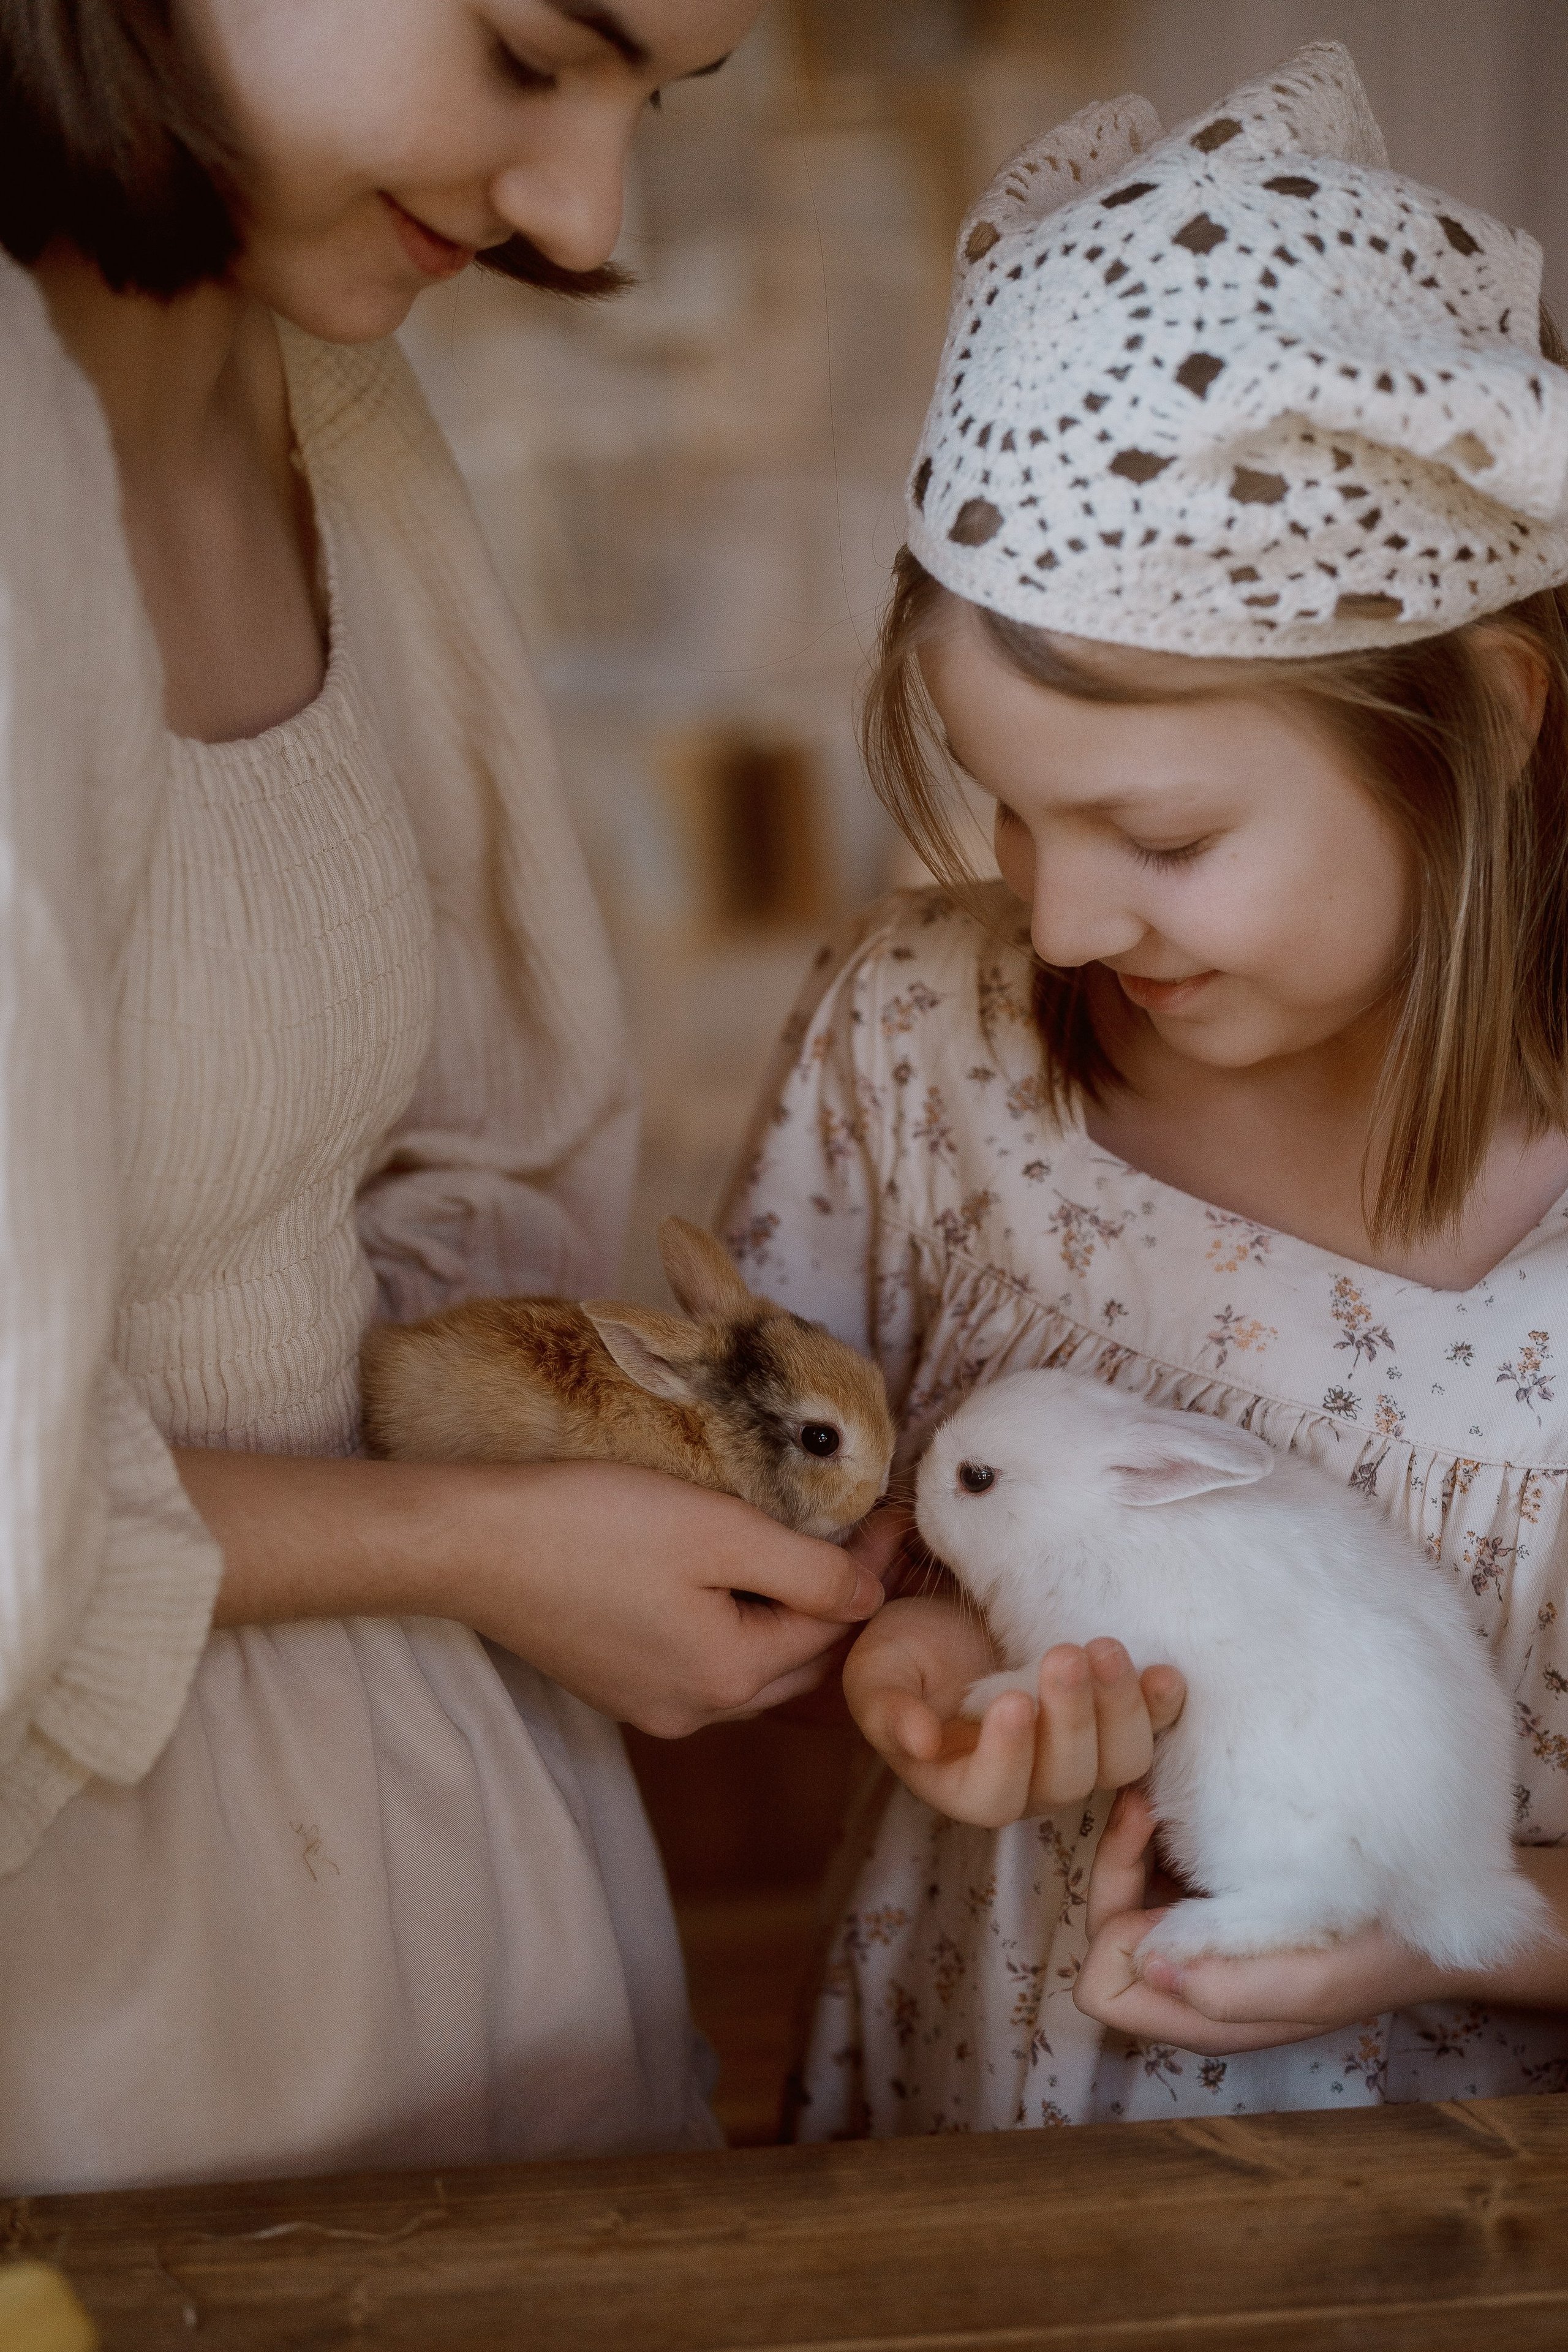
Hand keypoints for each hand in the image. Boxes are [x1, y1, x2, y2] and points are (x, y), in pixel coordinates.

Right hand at [185, 1450, 882, 1739]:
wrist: (473, 1545)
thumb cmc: (593, 1524)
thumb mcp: (716, 1530)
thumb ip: (805, 1568)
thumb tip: (871, 1598)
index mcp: (731, 1673)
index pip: (834, 1626)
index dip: (872, 1570)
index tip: (894, 1517)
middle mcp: (697, 1709)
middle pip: (800, 1663)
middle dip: (840, 1609)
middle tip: (869, 1543)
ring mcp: (652, 1704)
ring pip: (753, 1669)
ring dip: (789, 1624)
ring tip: (817, 1564)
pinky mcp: (617, 1685)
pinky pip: (704, 1664)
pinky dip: (737, 1630)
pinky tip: (737, 1589)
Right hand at [841, 1592, 1184, 1827]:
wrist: (947, 1623)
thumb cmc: (905, 1654)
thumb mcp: (876, 1674)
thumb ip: (887, 1710)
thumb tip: (918, 1742)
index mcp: (961, 1784)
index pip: (992, 1797)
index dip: (1007, 1759)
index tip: (1012, 1702)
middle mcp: (1028, 1783)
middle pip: (1066, 1781)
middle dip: (1071, 1720)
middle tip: (1064, 1655)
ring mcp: (1076, 1757)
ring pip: (1118, 1764)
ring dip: (1120, 1710)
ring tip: (1105, 1649)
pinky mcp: (1108, 1722)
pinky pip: (1150, 1730)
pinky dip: (1161, 1706)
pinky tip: (1165, 1674)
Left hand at [1073, 1787, 1443, 2055]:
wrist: (1432, 1915)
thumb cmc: (1376, 1954)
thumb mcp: (1315, 1986)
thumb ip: (1230, 1992)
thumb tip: (1150, 1968)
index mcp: (1198, 2013)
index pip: (1102, 1983)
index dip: (1112, 1918)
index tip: (1148, 1859)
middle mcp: (1185, 1979)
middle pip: (1104, 1927)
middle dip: (1115, 1863)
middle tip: (1146, 1799)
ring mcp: (1199, 1937)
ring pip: (1126, 1891)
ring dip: (1134, 1840)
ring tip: (1159, 1789)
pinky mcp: (1217, 1898)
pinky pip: (1160, 1868)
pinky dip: (1160, 1832)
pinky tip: (1184, 1794)